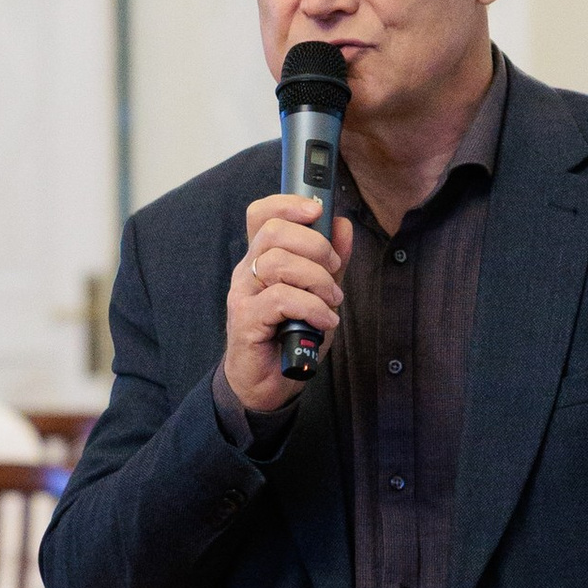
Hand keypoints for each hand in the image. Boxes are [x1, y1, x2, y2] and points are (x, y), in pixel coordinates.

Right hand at [221, 190, 354, 419]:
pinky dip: (311, 307)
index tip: (317, 211)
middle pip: (273, 232)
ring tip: (331, 301)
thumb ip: (331, 262)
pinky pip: (281, 298)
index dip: (288, 204)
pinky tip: (323, 321)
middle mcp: (247, 271)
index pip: (262, 214)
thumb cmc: (290, 336)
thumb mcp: (319, 293)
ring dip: (317, 280)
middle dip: (315, 245)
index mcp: (261, 258)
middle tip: (334, 268)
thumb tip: (343, 227)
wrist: (268, 383)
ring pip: (279, 263)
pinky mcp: (246, 320)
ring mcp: (243, 295)